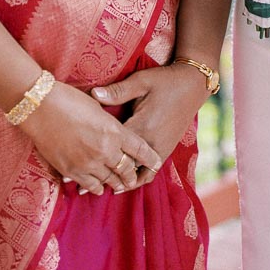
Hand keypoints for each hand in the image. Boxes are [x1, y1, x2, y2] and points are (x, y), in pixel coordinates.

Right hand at [25, 81, 162, 195]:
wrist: (40, 107)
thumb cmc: (68, 99)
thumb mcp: (96, 106)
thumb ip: (109, 122)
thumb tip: (113, 130)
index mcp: (114, 131)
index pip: (140, 149)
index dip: (150, 157)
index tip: (157, 162)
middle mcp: (105, 150)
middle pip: (126, 169)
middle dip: (132, 175)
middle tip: (134, 178)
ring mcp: (88, 163)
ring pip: (109, 180)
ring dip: (115, 183)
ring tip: (118, 185)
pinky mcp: (72, 171)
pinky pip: (89, 185)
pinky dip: (95, 186)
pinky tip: (97, 187)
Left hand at [91, 65, 207, 187]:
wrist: (192, 84)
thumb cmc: (164, 81)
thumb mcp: (141, 81)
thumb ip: (118, 91)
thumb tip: (93, 94)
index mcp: (142, 126)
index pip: (115, 148)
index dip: (95, 158)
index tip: (77, 166)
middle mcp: (151, 142)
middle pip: (124, 166)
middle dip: (103, 177)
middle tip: (81, 189)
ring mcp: (160, 148)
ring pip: (137, 174)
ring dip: (120, 183)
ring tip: (102, 189)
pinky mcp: (166, 149)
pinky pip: (150, 172)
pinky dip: (138, 180)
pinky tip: (126, 185)